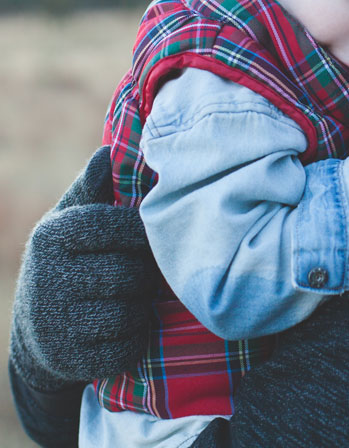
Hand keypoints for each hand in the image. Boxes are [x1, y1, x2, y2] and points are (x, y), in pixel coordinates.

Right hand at [10, 146, 155, 390]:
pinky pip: (124, 348)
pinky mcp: (67, 360)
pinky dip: (134, 340)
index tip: (149, 238)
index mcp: (54, 235)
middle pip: (130, 274)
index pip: (119, 227)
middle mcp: (49, 277)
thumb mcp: (72, 218)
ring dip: (142, 308)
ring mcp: (55, 323)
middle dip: (146, 275)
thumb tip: (111, 150)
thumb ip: (94, 186)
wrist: (37, 331)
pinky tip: (125, 328)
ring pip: (130, 313)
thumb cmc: (70, 259)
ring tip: (135, 299)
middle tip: (145, 274)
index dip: (144, 234)